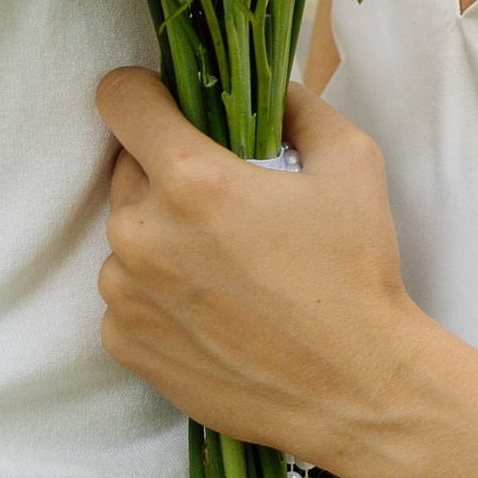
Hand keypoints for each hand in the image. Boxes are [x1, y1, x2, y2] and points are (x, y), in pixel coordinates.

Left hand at [95, 72, 429, 471]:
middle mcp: (143, 234)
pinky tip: (212, 308)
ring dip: (161, 236)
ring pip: (126, 235)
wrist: (357, 389)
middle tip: (227, 203)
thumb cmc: (356, 274)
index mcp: (191, 179)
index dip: (144, 93)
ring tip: (224, 265)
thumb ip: (298, 106)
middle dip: (168, 172)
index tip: (168, 107)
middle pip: (127, 169)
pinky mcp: (126, 343)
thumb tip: (268, 89)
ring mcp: (126, 294)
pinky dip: (157, 293)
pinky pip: (125, 295)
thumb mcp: (351, 162)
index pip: (119, 99)